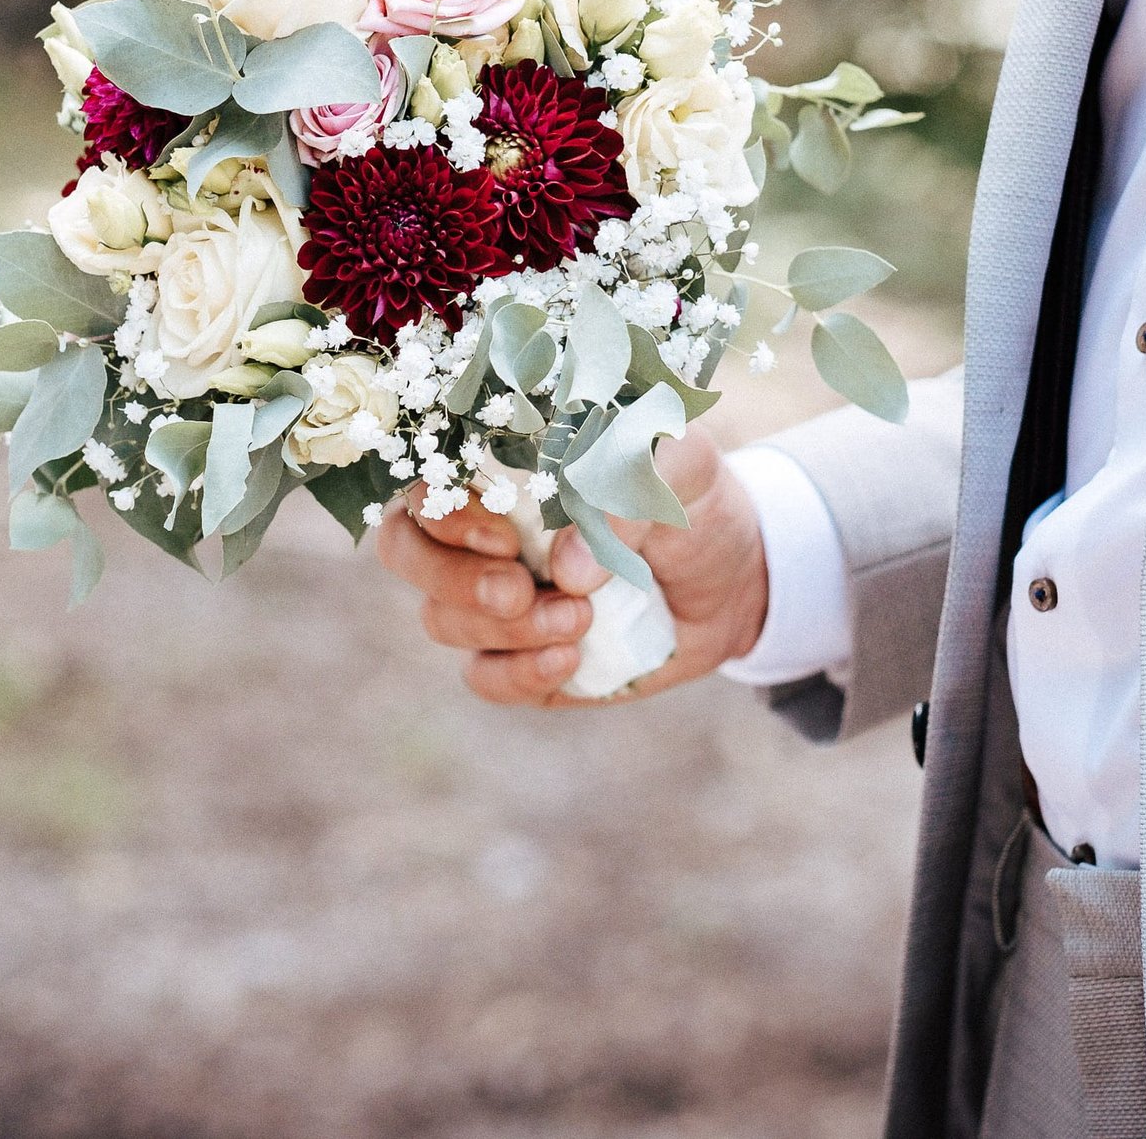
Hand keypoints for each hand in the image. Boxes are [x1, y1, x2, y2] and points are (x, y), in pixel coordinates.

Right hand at [373, 431, 771, 706]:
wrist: (738, 575)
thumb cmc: (693, 498)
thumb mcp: (682, 467)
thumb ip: (625, 489)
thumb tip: (565, 569)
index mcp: (503, 468)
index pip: (426, 482)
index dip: (445, 513)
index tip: (505, 535)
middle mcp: (481, 533)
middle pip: (406, 553)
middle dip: (451, 578)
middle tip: (518, 589)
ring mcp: (494, 601)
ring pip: (441, 620)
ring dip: (506, 628)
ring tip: (581, 619)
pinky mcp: (521, 659)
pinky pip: (484, 678)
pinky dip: (518, 675)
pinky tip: (571, 660)